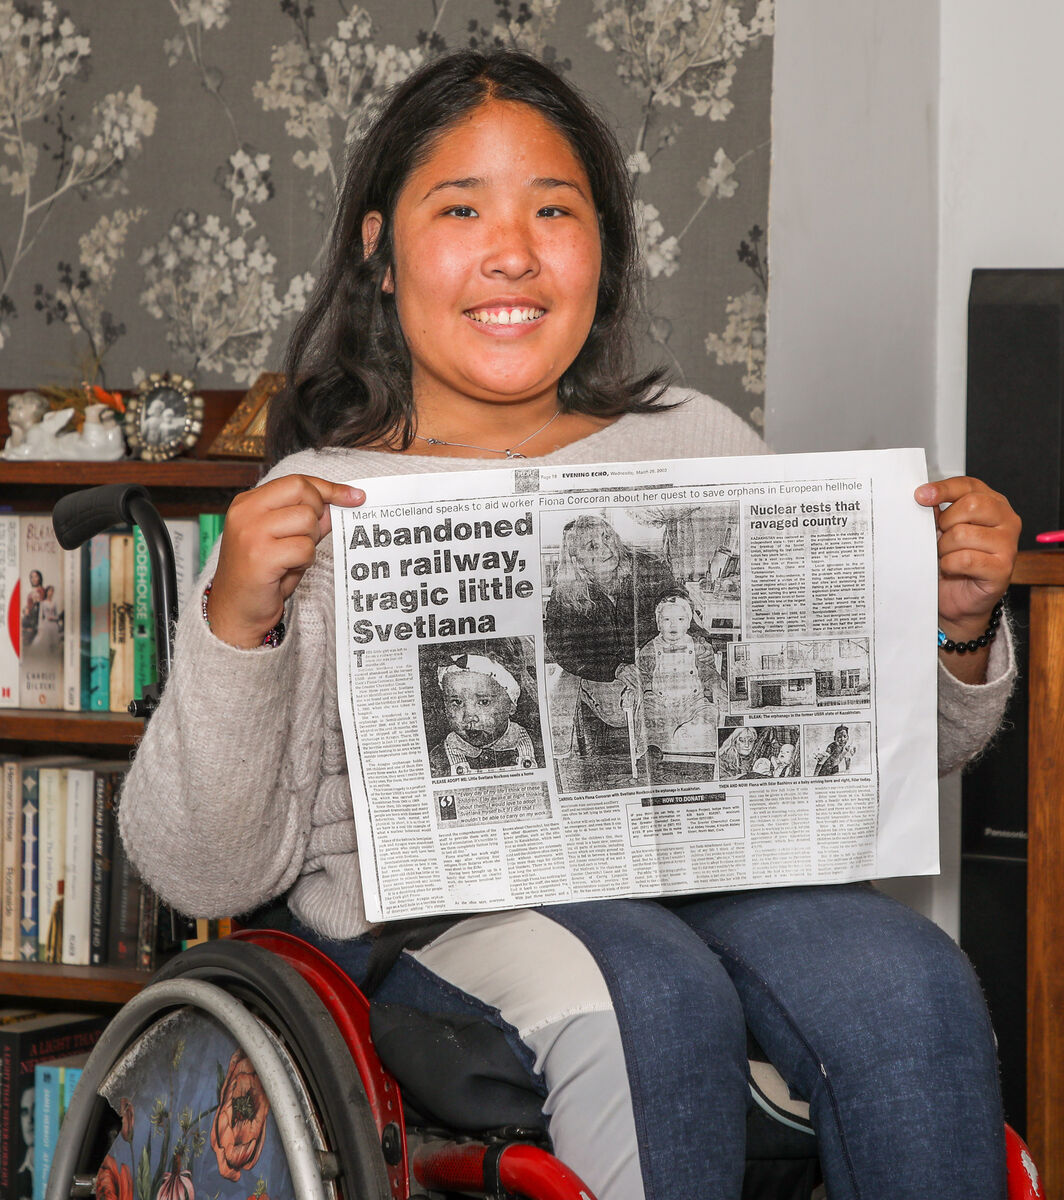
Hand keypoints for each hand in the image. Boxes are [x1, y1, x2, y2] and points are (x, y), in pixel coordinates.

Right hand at [207, 475, 364, 647]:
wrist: (235, 611)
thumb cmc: (260, 576)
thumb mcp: (283, 539)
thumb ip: (307, 519)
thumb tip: (337, 502)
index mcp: (248, 503)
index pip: (296, 482)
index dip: (328, 488)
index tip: (354, 497)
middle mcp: (246, 513)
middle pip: (303, 492)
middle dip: (317, 514)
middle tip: (306, 537)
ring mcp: (251, 533)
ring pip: (307, 520)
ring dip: (309, 542)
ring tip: (292, 557)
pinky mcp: (261, 556)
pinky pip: (305, 548)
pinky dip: (305, 561)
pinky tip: (288, 570)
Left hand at [914, 476, 1019, 632]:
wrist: (957, 598)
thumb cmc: (952, 559)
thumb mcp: (942, 529)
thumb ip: (937, 511)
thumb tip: (923, 496)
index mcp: (992, 503)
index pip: (968, 485)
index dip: (943, 489)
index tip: (920, 496)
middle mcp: (1006, 520)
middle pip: (971, 505)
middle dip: (946, 522)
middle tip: (940, 537)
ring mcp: (1008, 545)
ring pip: (963, 534)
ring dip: (944, 547)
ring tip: (946, 555)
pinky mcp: (1003, 569)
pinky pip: (965, 559)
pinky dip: (949, 564)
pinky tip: (950, 568)